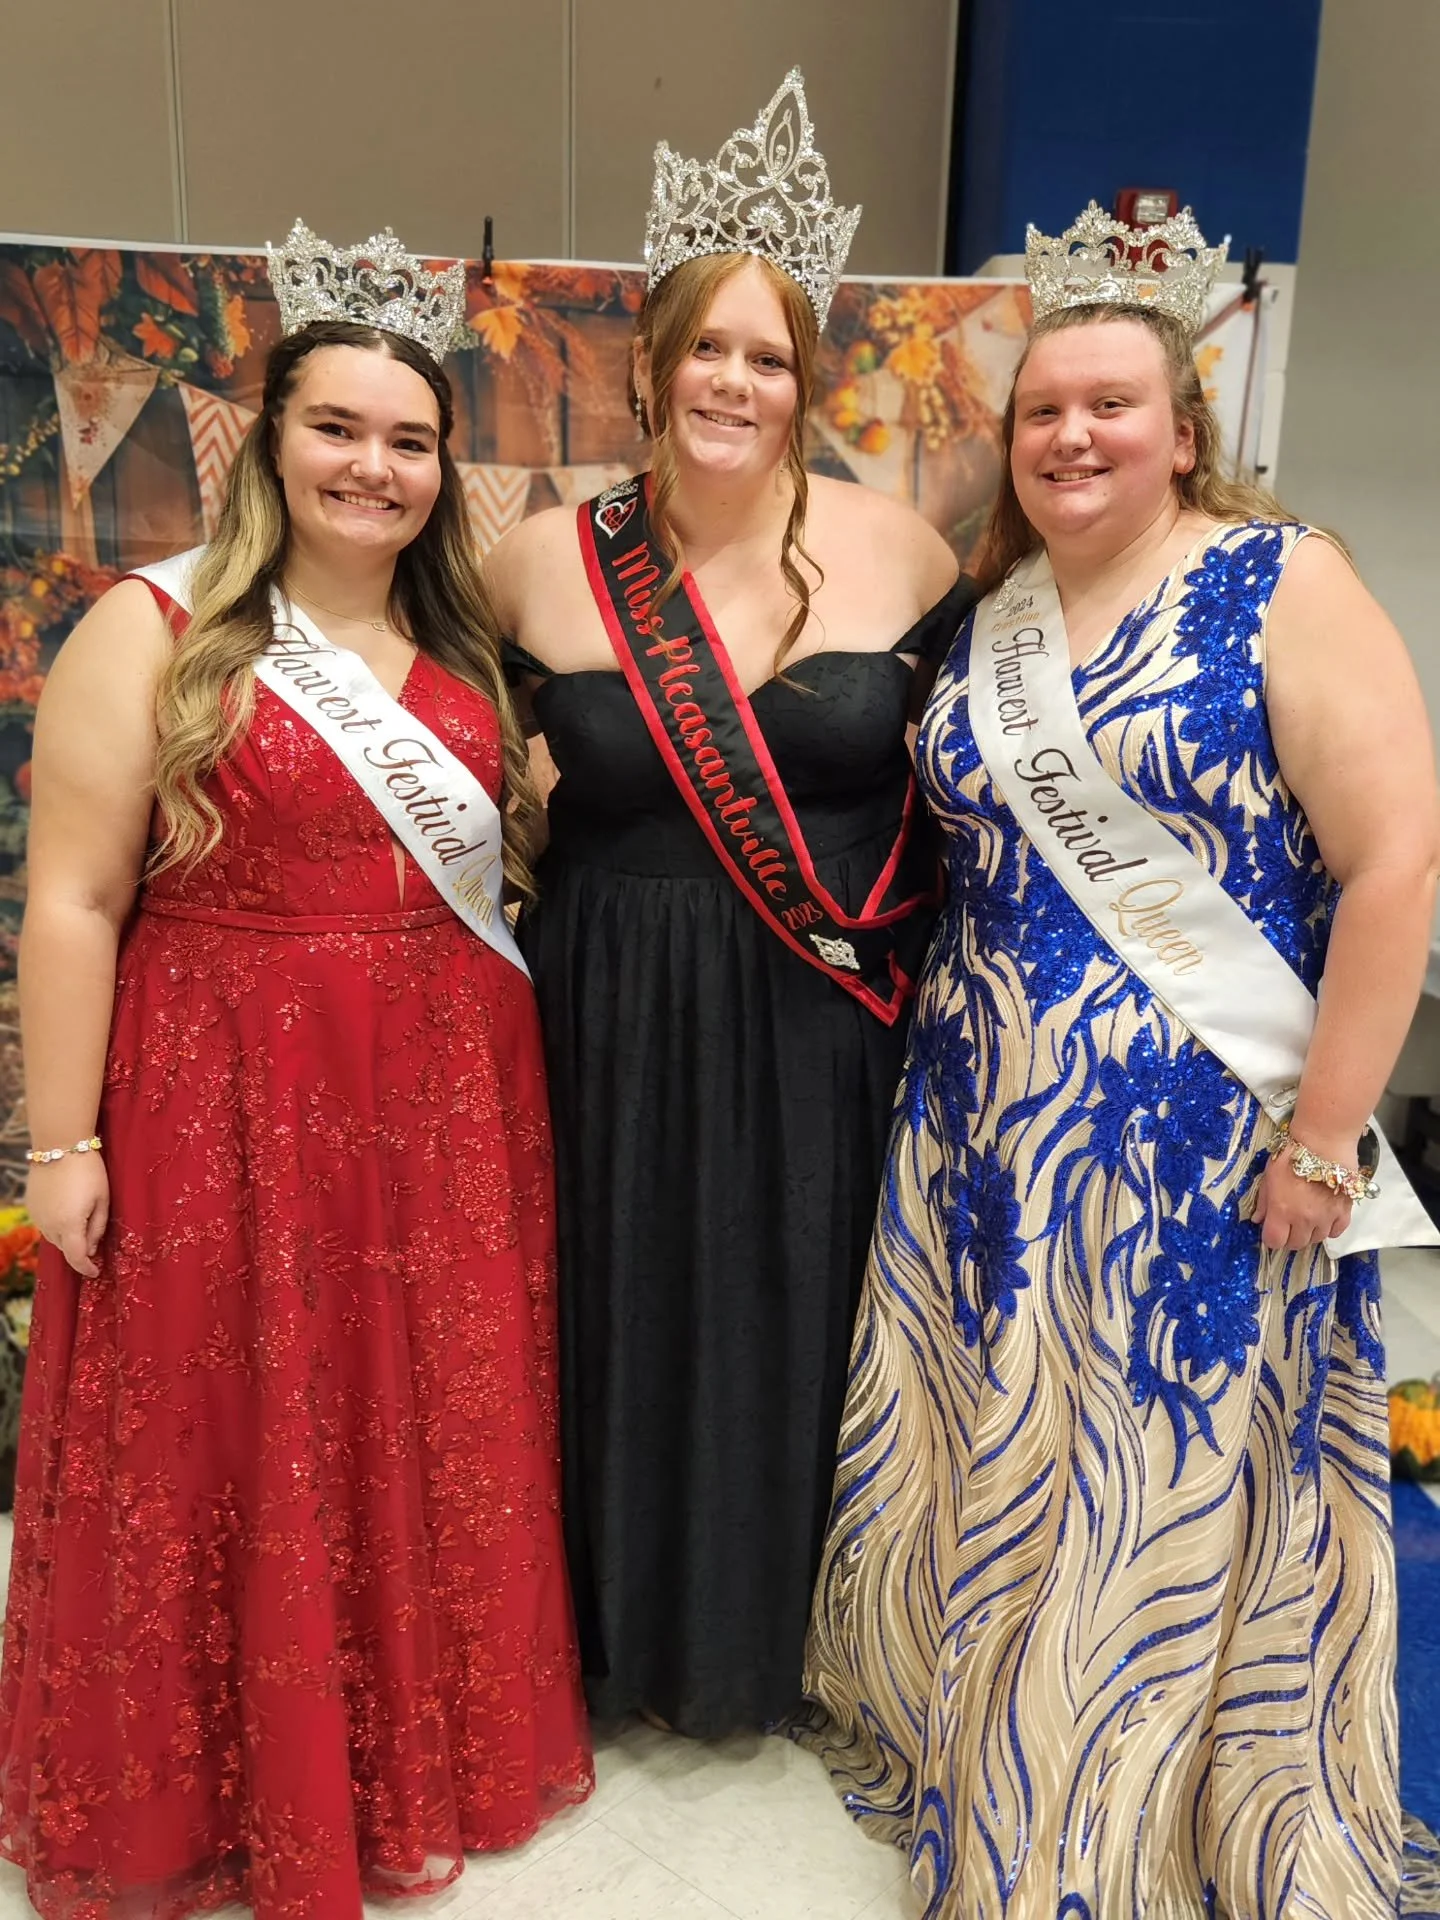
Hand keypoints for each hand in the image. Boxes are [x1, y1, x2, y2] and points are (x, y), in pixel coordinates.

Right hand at [26, 1153, 108, 1277]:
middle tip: (93, 1241)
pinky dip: (56, 1224)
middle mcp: (49, 1225)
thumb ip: (97, 1227)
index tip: (96, 1271)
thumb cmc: (89, 1171)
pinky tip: (66, 1210)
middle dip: (79, 1250)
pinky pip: (45, 1224)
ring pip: (54, 1237)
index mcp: (69, 1225)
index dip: (86, 1268)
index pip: (77, 1258)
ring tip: (81, 1221)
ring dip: (67, 1237)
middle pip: (65, 1249)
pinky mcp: (31, 1206)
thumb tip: (91, 1248)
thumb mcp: (102, 1200)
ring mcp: (37, 1215)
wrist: (60, 1145)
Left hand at [1252, 1150, 1352, 1252]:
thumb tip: (1258, 1219)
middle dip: (1290, 1236)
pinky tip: (1324, 1217)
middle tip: (1289, 1222)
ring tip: (1307, 1216)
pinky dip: (1329, 1228)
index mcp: (1282, 1211)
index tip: (1273, 1228)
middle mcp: (1304, 1220)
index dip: (1272, 1237)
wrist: (1324, 1141)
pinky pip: (1337, 1232)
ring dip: (1309, 1232)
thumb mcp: (1269, 1176)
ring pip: (1317, 1239)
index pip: (1274, 1241)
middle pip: (1296, 1243)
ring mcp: (1326, 1218)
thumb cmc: (1291, 1155)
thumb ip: (1264, 1200)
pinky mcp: (1344, 1212)